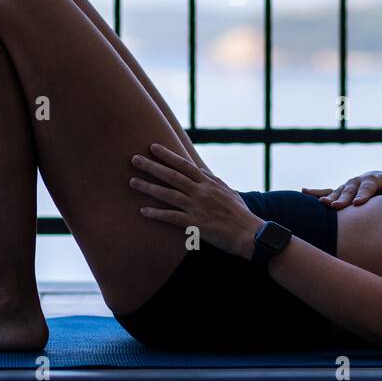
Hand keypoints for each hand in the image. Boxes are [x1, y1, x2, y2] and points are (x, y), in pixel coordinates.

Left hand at [130, 144, 262, 259]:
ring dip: (149, 187)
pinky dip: (157, 213)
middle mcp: (201, 192)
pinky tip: (143, 211)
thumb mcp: (227, 191)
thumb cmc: (240, 213)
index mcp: (209, 183)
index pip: (184, 164)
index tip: (152, 147)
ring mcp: (198, 207)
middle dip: (152, 166)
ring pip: (168, 194)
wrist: (250, 233)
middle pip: (172, 176)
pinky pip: (172, 217)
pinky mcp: (196, 224)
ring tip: (132, 182)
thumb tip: (200, 170)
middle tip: (133, 159)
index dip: (168, 155)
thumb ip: (211, 180)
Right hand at [302, 170, 381, 209]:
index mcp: (373, 178)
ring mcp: (347, 185)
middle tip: (337, 206)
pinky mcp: (340, 190)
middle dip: (343, 198)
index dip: (363, 195)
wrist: (381, 182)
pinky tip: (303, 191)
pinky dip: (315, 191)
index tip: (357, 204)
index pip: (368, 186)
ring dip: (330, 197)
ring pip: (338, 191)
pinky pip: (327, 191)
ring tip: (323, 203)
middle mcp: (358, 180)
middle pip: (350, 189)